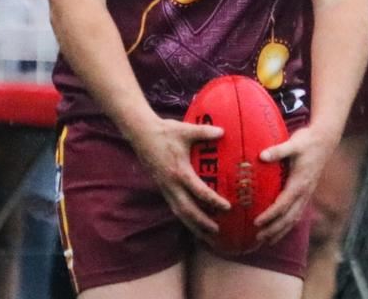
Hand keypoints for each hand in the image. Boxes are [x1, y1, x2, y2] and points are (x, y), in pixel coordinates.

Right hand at [130, 117, 230, 238]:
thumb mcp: (185, 130)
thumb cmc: (165, 131)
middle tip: (217, 231)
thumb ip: (204, 132)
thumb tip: (223, 132)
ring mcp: (165, 187)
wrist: (140, 134)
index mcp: (179, 172)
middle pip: (187, 210)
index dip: (213, 201)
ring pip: (179, 212)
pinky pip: (174, 206)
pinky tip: (193, 222)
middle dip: (202, 223)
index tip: (227, 208)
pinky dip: (185, 217)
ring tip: (206, 236)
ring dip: (192, 225)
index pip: (199, 191)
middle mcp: (171, 184)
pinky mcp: (162, 187)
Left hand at [254, 126, 339, 244]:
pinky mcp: (307, 192)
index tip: (257, 222)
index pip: (283, 204)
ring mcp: (307, 194)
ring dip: (281, 231)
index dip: (270, 215)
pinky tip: (280, 228)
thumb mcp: (293, 144)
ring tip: (267, 241)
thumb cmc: (307, 141)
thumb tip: (262, 156)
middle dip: (274, 230)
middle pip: (289, 217)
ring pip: (294, 218)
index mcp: (300, 183)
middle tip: (258, 238)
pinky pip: (297, 213)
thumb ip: (278, 150)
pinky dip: (288, 224)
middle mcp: (304, 192)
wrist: (325, 140)